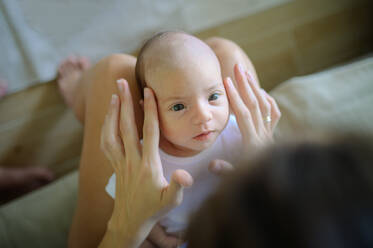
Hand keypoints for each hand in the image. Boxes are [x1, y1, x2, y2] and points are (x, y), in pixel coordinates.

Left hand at [100, 79, 192, 246]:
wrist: (130, 222)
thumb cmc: (153, 210)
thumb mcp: (172, 201)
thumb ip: (179, 186)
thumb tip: (184, 173)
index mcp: (148, 165)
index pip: (149, 132)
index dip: (150, 110)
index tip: (149, 92)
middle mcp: (131, 160)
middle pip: (126, 126)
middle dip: (125, 102)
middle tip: (122, 82)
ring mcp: (120, 162)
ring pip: (112, 133)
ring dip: (112, 112)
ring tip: (114, 95)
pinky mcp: (115, 166)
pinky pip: (106, 143)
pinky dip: (105, 127)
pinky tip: (108, 118)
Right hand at [209, 64, 281, 175]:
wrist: (277, 181)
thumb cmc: (254, 178)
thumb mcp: (237, 176)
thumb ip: (225, 170)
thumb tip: (212, 165)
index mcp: (253, 143)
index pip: (244, 115)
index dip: (235, 97)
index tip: (226, 81)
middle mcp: (264, 135)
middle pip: (255, 104)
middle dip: (245, 84)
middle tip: (237, 67)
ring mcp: (270, 133)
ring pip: (265, 105)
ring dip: (255, 88)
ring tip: (245, 73)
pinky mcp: (273, 133)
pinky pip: (274, 112)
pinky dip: (267, 99)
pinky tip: (260, 91)